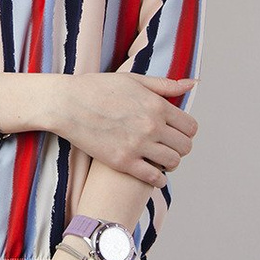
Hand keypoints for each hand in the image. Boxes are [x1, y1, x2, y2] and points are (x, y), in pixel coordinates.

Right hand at [50, 72, 198, 186]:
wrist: (67, 104)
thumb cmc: (98, 88)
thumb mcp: (133, 80)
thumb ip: (165, 85)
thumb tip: (192, 84)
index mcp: (156, 105)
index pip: (190, 126)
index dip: (186, 131)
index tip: (177, 132)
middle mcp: (151, 126)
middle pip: (185, 146)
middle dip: (180, 147)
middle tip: (168, 146)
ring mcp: (138, 146)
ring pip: (173, 163)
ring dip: (170, 162)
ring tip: (160, 158)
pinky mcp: (123, 162)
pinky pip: (154, 178)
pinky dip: (158, 179)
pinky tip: (153, 174)